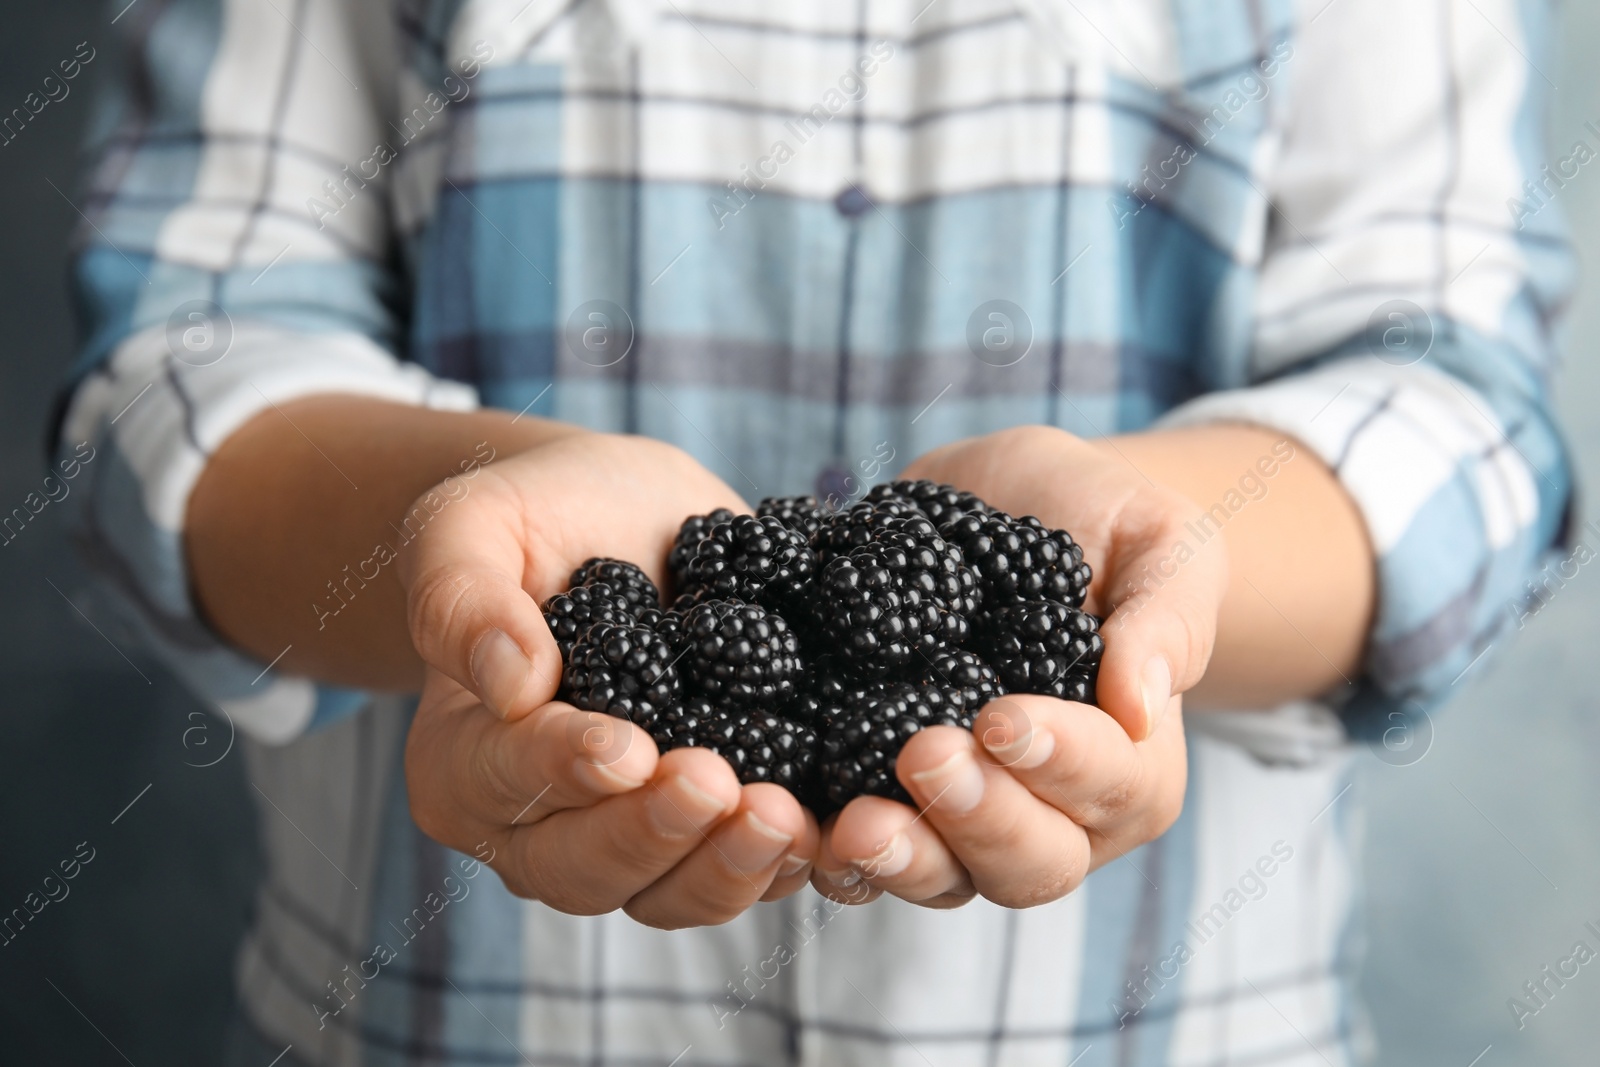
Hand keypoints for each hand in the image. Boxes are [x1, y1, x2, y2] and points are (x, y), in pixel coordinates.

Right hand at [400, 433, 819, 926]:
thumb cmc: (538, 516)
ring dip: (726, 867)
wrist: (632, 520)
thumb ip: (461, 598)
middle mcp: (536, 824)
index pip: (504, 780)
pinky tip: (824, 826)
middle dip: (654, 833)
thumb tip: (511, 684)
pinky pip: (739, 874)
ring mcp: (627, 838)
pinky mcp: (708, 830)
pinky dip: (781, 862)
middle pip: (583, 866)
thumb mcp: (472, 524)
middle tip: (718, 784)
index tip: (626, 748)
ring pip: (666, 894)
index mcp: (462, 760)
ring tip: (783, 818)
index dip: (563, 770)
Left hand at [811, 425, 1225, 908]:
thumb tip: (1142, 704)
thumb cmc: (1104, 520)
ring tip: (851, 825)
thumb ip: (1165, 618)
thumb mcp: (1159, 542)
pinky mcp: (885, 794)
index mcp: (1133, 765)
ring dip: (898, 858)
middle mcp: (1054, 813)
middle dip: (975, 819)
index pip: (1111, 787)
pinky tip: (788, 814)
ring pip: (943, 876)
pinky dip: (824, 842)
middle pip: (1029, 863)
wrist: (1007, 501)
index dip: (1061, 763)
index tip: (1003, 718)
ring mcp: (965, 817)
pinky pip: (858, 848)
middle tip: (923, 757)